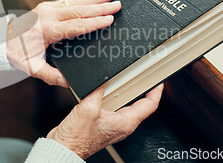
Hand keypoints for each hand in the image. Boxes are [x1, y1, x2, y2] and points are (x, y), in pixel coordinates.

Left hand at [6, 0, 120, 86]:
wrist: (2, 40)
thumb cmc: (18, 53)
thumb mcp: (32, 67)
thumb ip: (50, 75)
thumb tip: (67, 82)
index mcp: (47, 30)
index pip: (75, 26)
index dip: (94, 23)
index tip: (109, 20)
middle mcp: (48, 15)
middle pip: (79, 11)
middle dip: (100, 8)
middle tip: (117, 5)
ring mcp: (47, 8)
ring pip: (75, 2)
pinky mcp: (47, 5)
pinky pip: (68, 0)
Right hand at [47, 84, 163, 159]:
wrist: (63, 148)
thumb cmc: (76, 138)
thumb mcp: (88, 108)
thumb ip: (98, 90)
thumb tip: (103, 78)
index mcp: (125, 123)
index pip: (149, 105)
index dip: (156, 91)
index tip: (159, 81)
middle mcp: (122, 125)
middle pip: (139, 104)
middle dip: (141, 88)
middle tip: (143, 74)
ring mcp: (112, 125)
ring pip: (125, 105)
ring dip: (124, 91)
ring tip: (125, 78)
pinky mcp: (102, 123)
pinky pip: (112, 107)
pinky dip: (111, 96)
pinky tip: (103, 89)